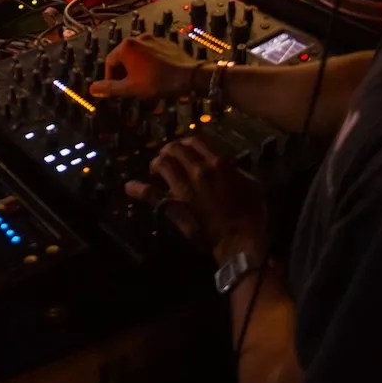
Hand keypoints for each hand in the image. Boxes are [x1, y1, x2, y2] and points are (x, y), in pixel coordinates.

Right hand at [89, 36, 195, 99]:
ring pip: (138, 55)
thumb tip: (92, 89)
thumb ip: (110, 88)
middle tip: (127, 87)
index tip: (115, 89)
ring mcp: (153, 39)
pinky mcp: (165, 42)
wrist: (189, 76)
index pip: (110, 62)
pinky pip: (151, 53)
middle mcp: (138, 38)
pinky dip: (149, 63)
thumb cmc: (157, 82)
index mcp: (126, 47)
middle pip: (123, 57)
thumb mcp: (131, 88)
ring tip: (142, 83)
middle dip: (123, 73)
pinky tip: (155, 75)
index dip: (110, 77)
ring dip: (136, 68)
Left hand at [128, 137, 267, 260]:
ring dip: (157, 163)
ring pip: (162, 164)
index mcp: (218, 163)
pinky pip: (151, 194)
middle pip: (175, 149)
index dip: (186, 143)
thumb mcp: (252, 185)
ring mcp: (183, 187)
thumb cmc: (251, 214)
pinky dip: (138, 189)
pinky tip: (129, 187)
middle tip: (167, 157)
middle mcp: (197, 170)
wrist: (239, 240)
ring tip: (156, 169)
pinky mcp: (174, 205)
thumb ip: (236, 171)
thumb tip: (227, 166)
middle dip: (168, 150)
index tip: (183, 148)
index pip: (195, 142)